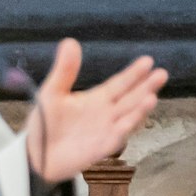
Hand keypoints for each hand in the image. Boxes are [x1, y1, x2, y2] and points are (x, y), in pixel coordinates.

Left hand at [24, 39, 165, 181]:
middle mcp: (106, 114)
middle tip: (161, 74)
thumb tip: (70, 41)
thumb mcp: (52, 92)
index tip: (148, 61)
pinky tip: (134, 119)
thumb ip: (64, 70)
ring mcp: (106, 131)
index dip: (133, 73)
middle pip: (130, 98)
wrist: (34, 155)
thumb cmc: (43, 124)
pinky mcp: (101, 149)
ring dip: (140, 108)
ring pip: (128, 117)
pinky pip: (117, 138)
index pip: (120, 83)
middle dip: (146, 87)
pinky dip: (126, 128)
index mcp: (97, 99)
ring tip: (152, 96)